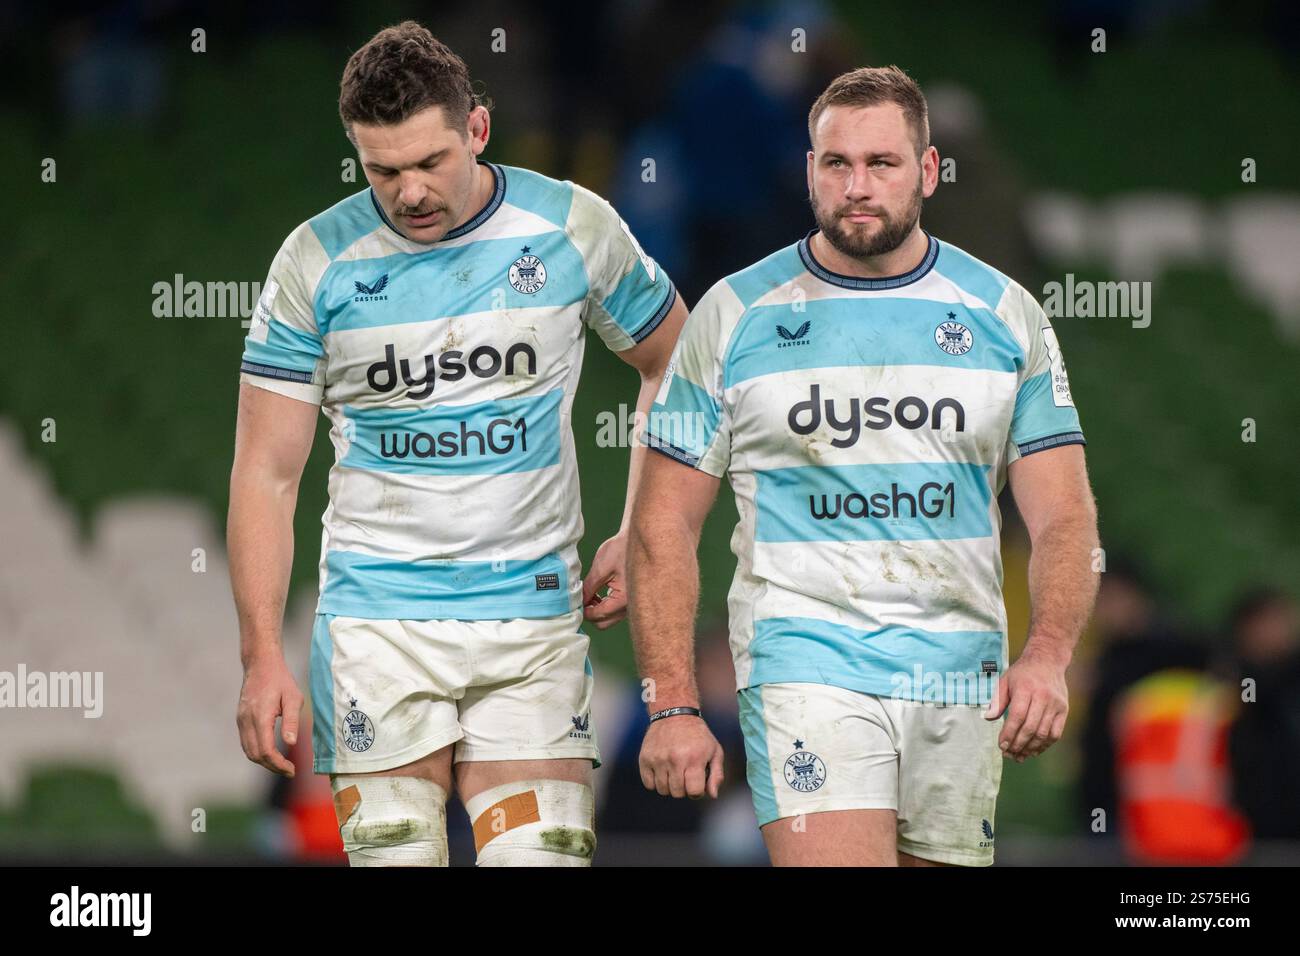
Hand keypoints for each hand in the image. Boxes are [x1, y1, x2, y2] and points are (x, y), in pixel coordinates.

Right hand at [237, 653, 302, 776]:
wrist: (261, 664)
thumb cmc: (281, 680)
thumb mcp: (294, 698)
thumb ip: (292, 721)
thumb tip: (291, 743)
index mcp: (260, 716)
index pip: (265, 750)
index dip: (278, 764)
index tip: (292, 770)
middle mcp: (246, 721)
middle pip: (255, 755)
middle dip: (272, 767)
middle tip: (290, 770)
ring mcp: (241, 720)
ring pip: (248, 751)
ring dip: (264, 762)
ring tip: (282, 764)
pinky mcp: (240, 719)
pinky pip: (246, 742)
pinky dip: (257, 752)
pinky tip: (272, 753)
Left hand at [581, 533, 627, 629]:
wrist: (637, 539)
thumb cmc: (621, 549)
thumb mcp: (600, 569)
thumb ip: (589, 588)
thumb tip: (579, 602)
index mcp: (624, 600)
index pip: (599, 615)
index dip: (584, 611)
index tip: (575, 602)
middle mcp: (630, 605)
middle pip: (604, 622)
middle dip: (590, 613)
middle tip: (582, 599)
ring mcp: (632, 603)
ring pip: (610, 618)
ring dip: (598, 609)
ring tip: (590, 593)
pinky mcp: (631, 598)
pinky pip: (615, 610)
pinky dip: (605, 605)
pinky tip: (600, 592)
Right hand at [639, 714, 724, 798]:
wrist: (674, 713)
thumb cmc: (698, 735)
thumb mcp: (715, 751)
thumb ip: (717, 775)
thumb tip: (713, 795)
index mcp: (694, 758)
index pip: (694, 792)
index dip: (697, 791)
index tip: (696, 782)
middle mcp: (675, 759)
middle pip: (677, 793)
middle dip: (683, 788)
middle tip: (685, 775)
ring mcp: (658, 759)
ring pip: (662, 790)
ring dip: (669, 785)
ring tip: (674, 771)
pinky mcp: (644, 758)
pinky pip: (648, 784)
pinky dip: (655, 781)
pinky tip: (662, 770)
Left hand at [984, 642, 1069, 761]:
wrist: (1047, 660)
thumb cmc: (1022, 673)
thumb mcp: (1005, 681)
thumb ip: (997, 700)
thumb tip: (988, 719)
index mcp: (1025, 688)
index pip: (1017, 716)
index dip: (1009, 733)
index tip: (1001, 746)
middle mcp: (1043, 697)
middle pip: (1031, 727)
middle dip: (1018, 744)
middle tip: (1008, 754)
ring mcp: (1055, 704)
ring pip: (1044, 733)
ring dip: (1031, 748)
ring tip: (1019, 756)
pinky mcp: (1064, 710)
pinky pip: (1056, 733)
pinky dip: (1045, 745)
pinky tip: (1034, 750)